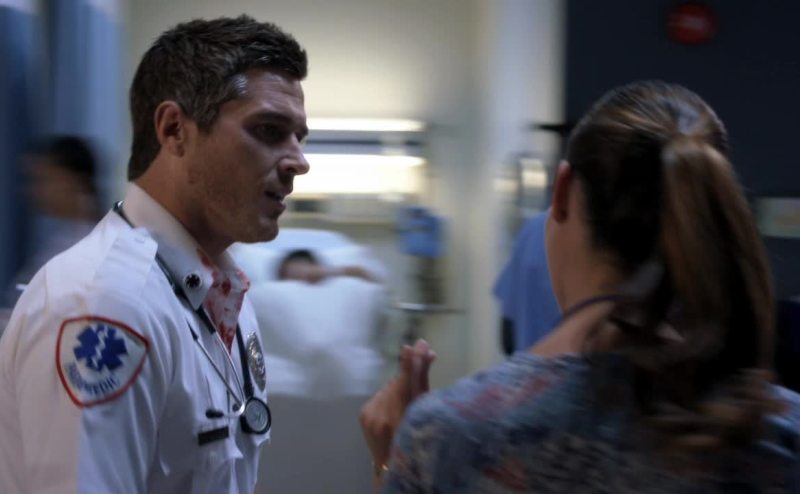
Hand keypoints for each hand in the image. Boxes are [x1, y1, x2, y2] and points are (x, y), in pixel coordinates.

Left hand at [359, 339, 435, 467]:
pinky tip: (397, 403)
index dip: (411, 364)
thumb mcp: (423, 412)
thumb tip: (425, 350)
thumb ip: (422, 382)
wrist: (391, 466)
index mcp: (399, 421)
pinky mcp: (363, 414)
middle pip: (398, 383)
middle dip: (411, 372)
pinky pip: (381, 395)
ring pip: (389, 387)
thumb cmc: (416, 440)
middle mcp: (380, 418)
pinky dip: (390, 394)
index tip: (417, 345)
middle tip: (427, 357)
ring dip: (400, 385)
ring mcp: (368, 417)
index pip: (406, 385)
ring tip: (410, 394)